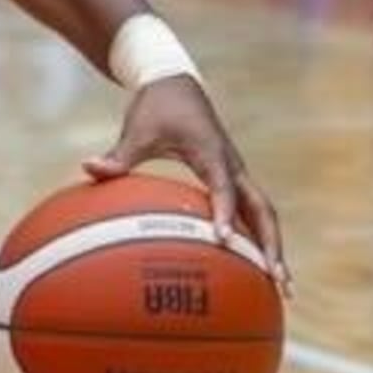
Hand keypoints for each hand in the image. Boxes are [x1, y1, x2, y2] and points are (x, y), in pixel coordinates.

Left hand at [83, 75, 285, 284]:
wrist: (177, 83)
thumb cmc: (156, 106)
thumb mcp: (136, 129)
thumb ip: (118, 155)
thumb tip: (88, 168)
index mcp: (212, 154)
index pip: (223, 188)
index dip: (225, 214)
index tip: (225, 242)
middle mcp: (233, 167)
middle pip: (263, 211)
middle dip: (272, 246)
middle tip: (279, 283)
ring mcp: (236, 175)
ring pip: (264, 215)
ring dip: (273, 248)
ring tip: (283, 290)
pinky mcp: (232, 180)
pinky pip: (251, 213)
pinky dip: (257, 240)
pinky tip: (253, 270)